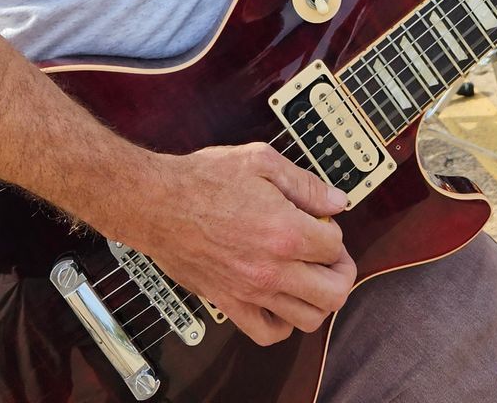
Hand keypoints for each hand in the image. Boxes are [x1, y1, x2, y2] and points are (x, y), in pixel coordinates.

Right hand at [120, 143, 355, 345]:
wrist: (155, 203)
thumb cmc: (201, 180)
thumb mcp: (260, 161)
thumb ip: (304, 183)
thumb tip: (336, 201)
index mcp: (285, 231)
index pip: (335, 247)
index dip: (334, 231)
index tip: (322, 223)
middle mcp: (272, 269)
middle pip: (334, 292)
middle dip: (341, 272)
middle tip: (330, 256)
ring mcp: (251, 292)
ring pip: (309, 318)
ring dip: (319, 299)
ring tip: (310, 277)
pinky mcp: (229, 304)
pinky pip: (269, 334)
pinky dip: (284, 324)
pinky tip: (282, 300)